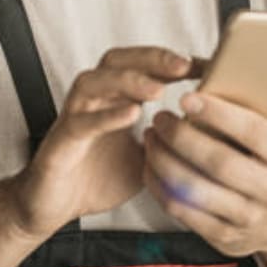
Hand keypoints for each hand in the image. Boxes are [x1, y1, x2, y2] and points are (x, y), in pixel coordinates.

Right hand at [11, 47, 197, 237]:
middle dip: (151, 59)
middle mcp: (94, 100)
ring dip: (128, 81)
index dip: (173, 62)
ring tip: (158, 89)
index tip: (207, 65)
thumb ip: (171, 140)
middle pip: (117, 60)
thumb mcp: (148, 157)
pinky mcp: (61, 141)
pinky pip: (82, 122)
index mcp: (115, 99)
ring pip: (96, 82)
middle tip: (183, 65)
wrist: (54, 207)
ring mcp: (75, 117)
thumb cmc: (97, 177)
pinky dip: (106, 117)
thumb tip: (212, 135)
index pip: (143, 66)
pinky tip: (130, 115)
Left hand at [142, 80, 266, 256]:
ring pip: (196, 191)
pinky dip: (160, 188)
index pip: (252, 132)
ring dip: (165, 162)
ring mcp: (247, 218)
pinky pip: (183, 212)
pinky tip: (151, 165)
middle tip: (160, 118)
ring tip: (150, 138)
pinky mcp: (223, 238)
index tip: (187, 97)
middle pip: (219, 163)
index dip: (218, 115)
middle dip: (182, 138)